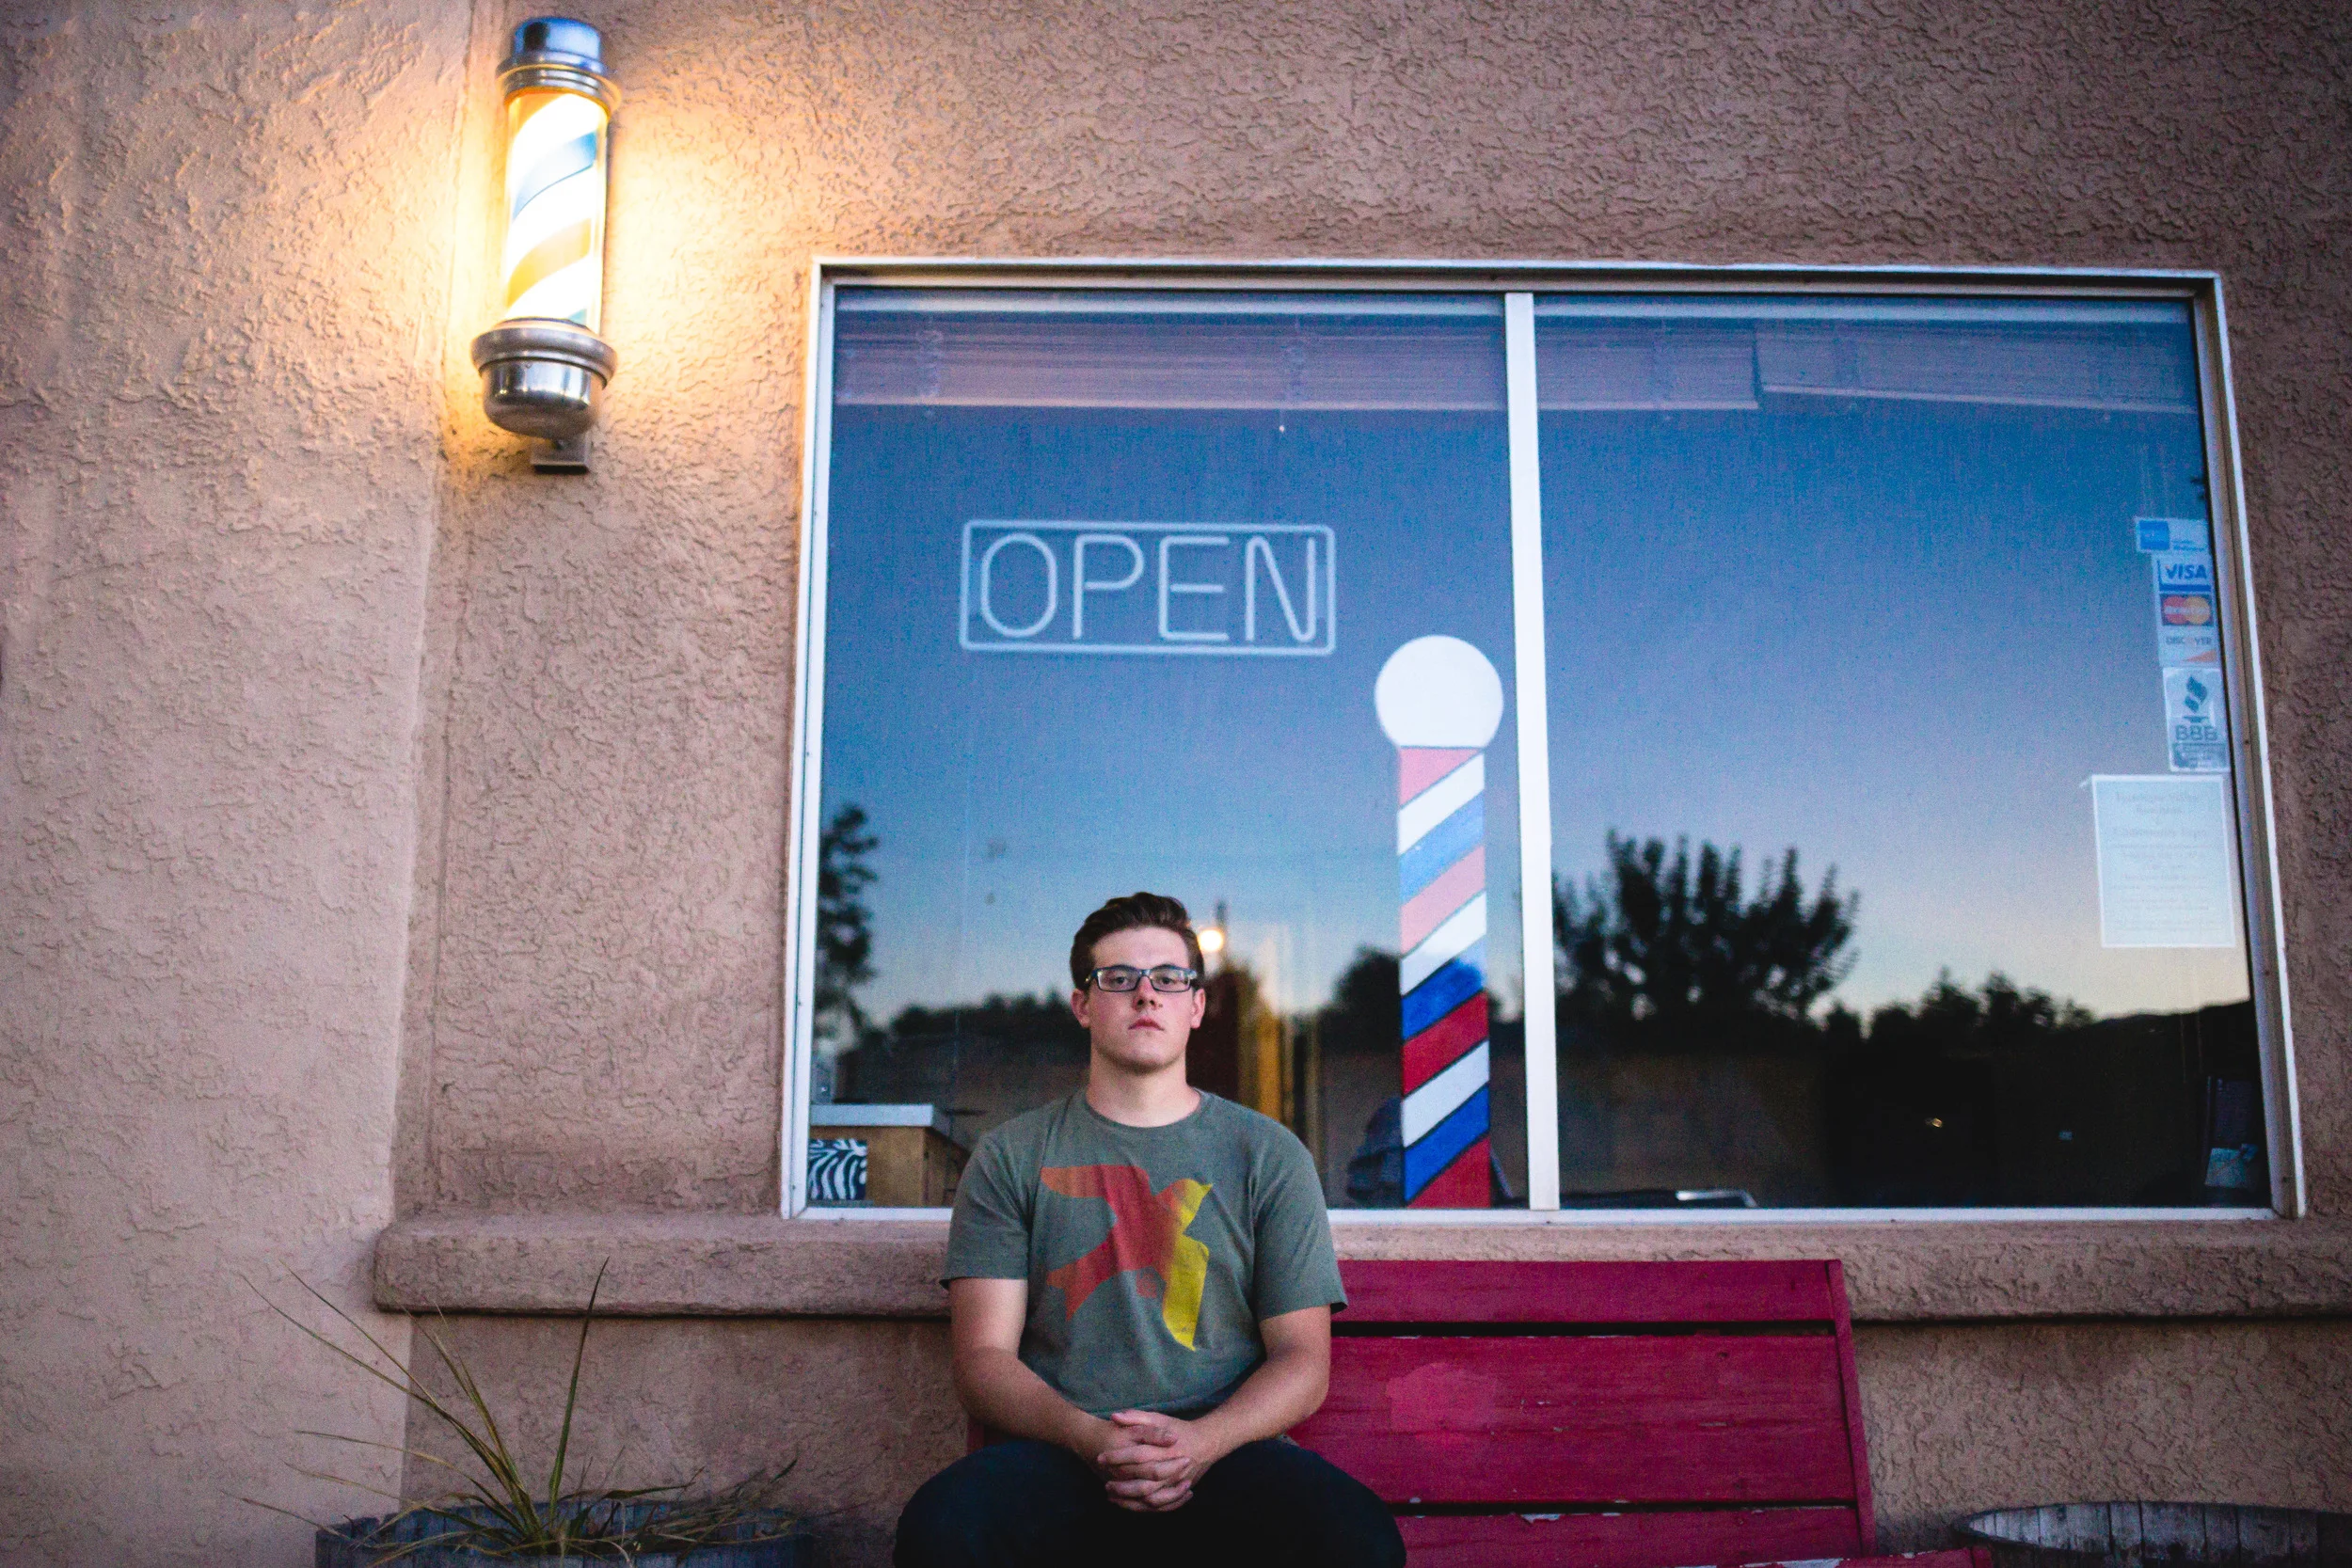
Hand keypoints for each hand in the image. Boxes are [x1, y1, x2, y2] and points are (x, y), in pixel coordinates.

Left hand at [1093, 1409, 1223, 1511]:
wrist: (1206, 1443)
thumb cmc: (1179, 1429)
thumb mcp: (1159, 1418)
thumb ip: (1137, 1417)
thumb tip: (1114, 1417)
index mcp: (1165, 1449)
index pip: (1137, 1455)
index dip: (1117, 1457)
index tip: (1101, 1458)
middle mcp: (1171, 1469)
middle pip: (1143, 1484)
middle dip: (1121, 1486)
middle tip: (1105, 1484)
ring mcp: (1176, 1484)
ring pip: (1150, 1499)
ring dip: (1130, 1501)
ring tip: (1112, 1496)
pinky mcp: (1178, 1492)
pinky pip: (1160, 1507)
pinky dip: (1143, 1508)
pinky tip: (1128, 1504)